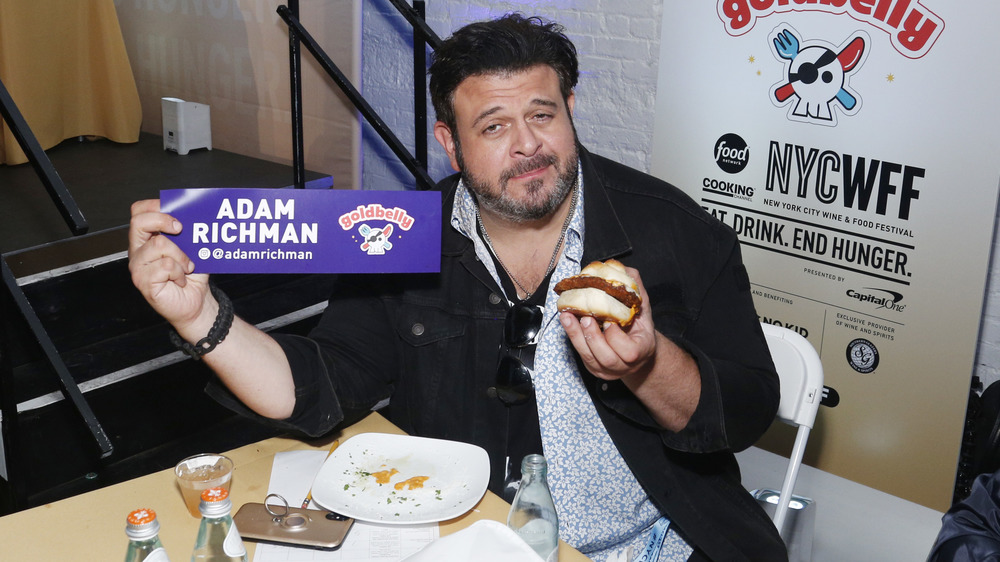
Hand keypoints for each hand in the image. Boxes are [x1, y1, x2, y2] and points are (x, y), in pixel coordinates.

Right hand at [127, 199, 210, 330]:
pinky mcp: (143, 281)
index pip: (139, 212)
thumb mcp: (192, 248)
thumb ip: (188, 232)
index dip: (155, 206)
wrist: (197, 301)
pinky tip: (180, 279)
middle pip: (139, 222)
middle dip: (163, 220)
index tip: (176, 212)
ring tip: (186, 267)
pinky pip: (165, 266)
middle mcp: (139, 250)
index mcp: (147, 238)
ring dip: (181, 255)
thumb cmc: (192, 275)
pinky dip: (179, 272)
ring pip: (159, 244)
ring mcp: (139, 266)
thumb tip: (194, 214)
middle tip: (181, 229)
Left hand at [559, 266, 657, 381]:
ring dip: (576, 335)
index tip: (609, 321)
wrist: (637, 352)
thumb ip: (637, 292)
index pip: (629, 352)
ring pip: (589, 357)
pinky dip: (572, 336)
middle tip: (585, 318)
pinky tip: (567, 321)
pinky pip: (581, 355)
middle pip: (606, 357)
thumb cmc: (640, 329)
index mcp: (641, 352)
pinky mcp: (593, 368)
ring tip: (568, 317)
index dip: (616, 337)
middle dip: (593, 337)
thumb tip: (624, 270)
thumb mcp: (644, 310)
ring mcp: (607, 370)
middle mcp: (623, 366)